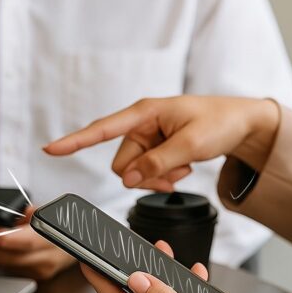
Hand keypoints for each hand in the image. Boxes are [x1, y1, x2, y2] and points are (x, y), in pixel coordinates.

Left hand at [0, 207, 75, 279]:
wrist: (78, 242)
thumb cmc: (63, 223)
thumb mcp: (47, 209)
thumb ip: (25, 213)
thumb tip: (3, 213)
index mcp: (55, 237)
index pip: (30, 240)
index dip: (7, 239)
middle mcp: (48, 258)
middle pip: (11, 258)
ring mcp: (41, 271)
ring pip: (5, 265)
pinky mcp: (33, 277)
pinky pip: (6, 268)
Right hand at [43, 96, 279, 191]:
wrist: (241, 125)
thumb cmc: (219, 123)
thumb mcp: (192, 145)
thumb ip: (159, 163)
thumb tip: (130, 179)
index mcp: (145, 113)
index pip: (103, 129)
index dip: (75, 141)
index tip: (50, 149)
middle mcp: (142, 124)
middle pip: (123, 164)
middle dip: (146, 175)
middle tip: (176, 171)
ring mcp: (149, 138)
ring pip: (136, 173)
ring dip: (158, 177)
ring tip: (183, 166)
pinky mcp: (157, 150)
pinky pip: (148, 174)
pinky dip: (166, 177)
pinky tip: (183, 168)